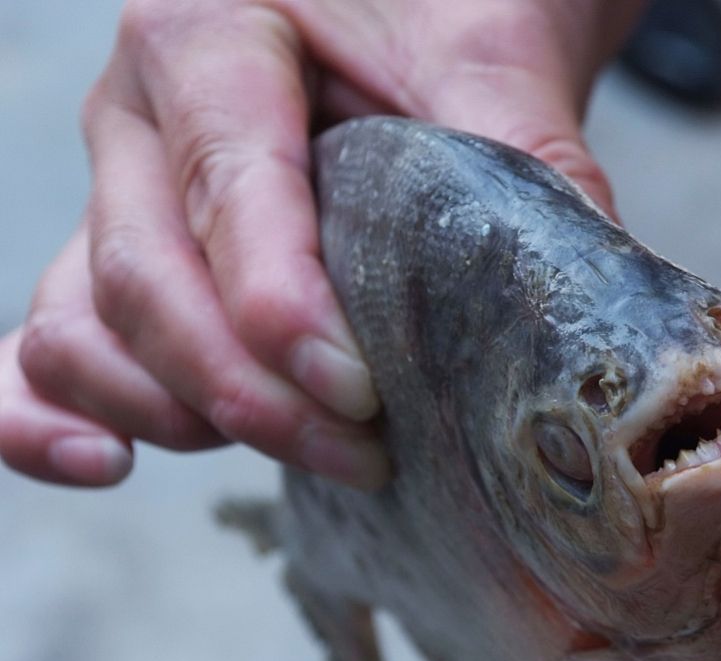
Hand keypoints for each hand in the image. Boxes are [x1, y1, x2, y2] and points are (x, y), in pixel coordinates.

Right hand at [0, 0, 640, 487]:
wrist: (422, 8)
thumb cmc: (448, 11)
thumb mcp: (491, 58)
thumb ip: (528, 163)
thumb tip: (576, 315)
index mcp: (212, 32)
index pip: (222, 182)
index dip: (276, 307)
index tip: (354, 391)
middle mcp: (141, 115)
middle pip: (146, 277)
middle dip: (249, 391)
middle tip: (362, 448)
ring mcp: (121, 195)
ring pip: (83, 326)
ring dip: (178, 414)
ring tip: (311, 452)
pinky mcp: (130, 261)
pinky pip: (52, 340)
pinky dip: (55, 414)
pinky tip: (109, 464)